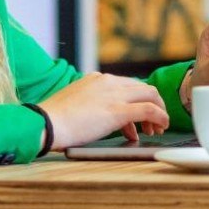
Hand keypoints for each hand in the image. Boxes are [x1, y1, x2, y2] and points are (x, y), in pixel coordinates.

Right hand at [37, 73, 169, 149]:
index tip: (135, 120)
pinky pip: (149, 110)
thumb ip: (92, 107)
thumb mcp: (75, 104)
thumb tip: (104, 119)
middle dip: (152, 105)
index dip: (136, 102)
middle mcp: (108, 82)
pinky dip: (160, 117)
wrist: (46, 123)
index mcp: (96, 79)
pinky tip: (162, 126)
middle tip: (152, 125)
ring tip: (158, 129)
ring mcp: (114, 95)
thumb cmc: (54, 120)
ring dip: (159, 111)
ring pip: (150, 95)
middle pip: (142, 88)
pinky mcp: (118, 110)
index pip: (126, 86)